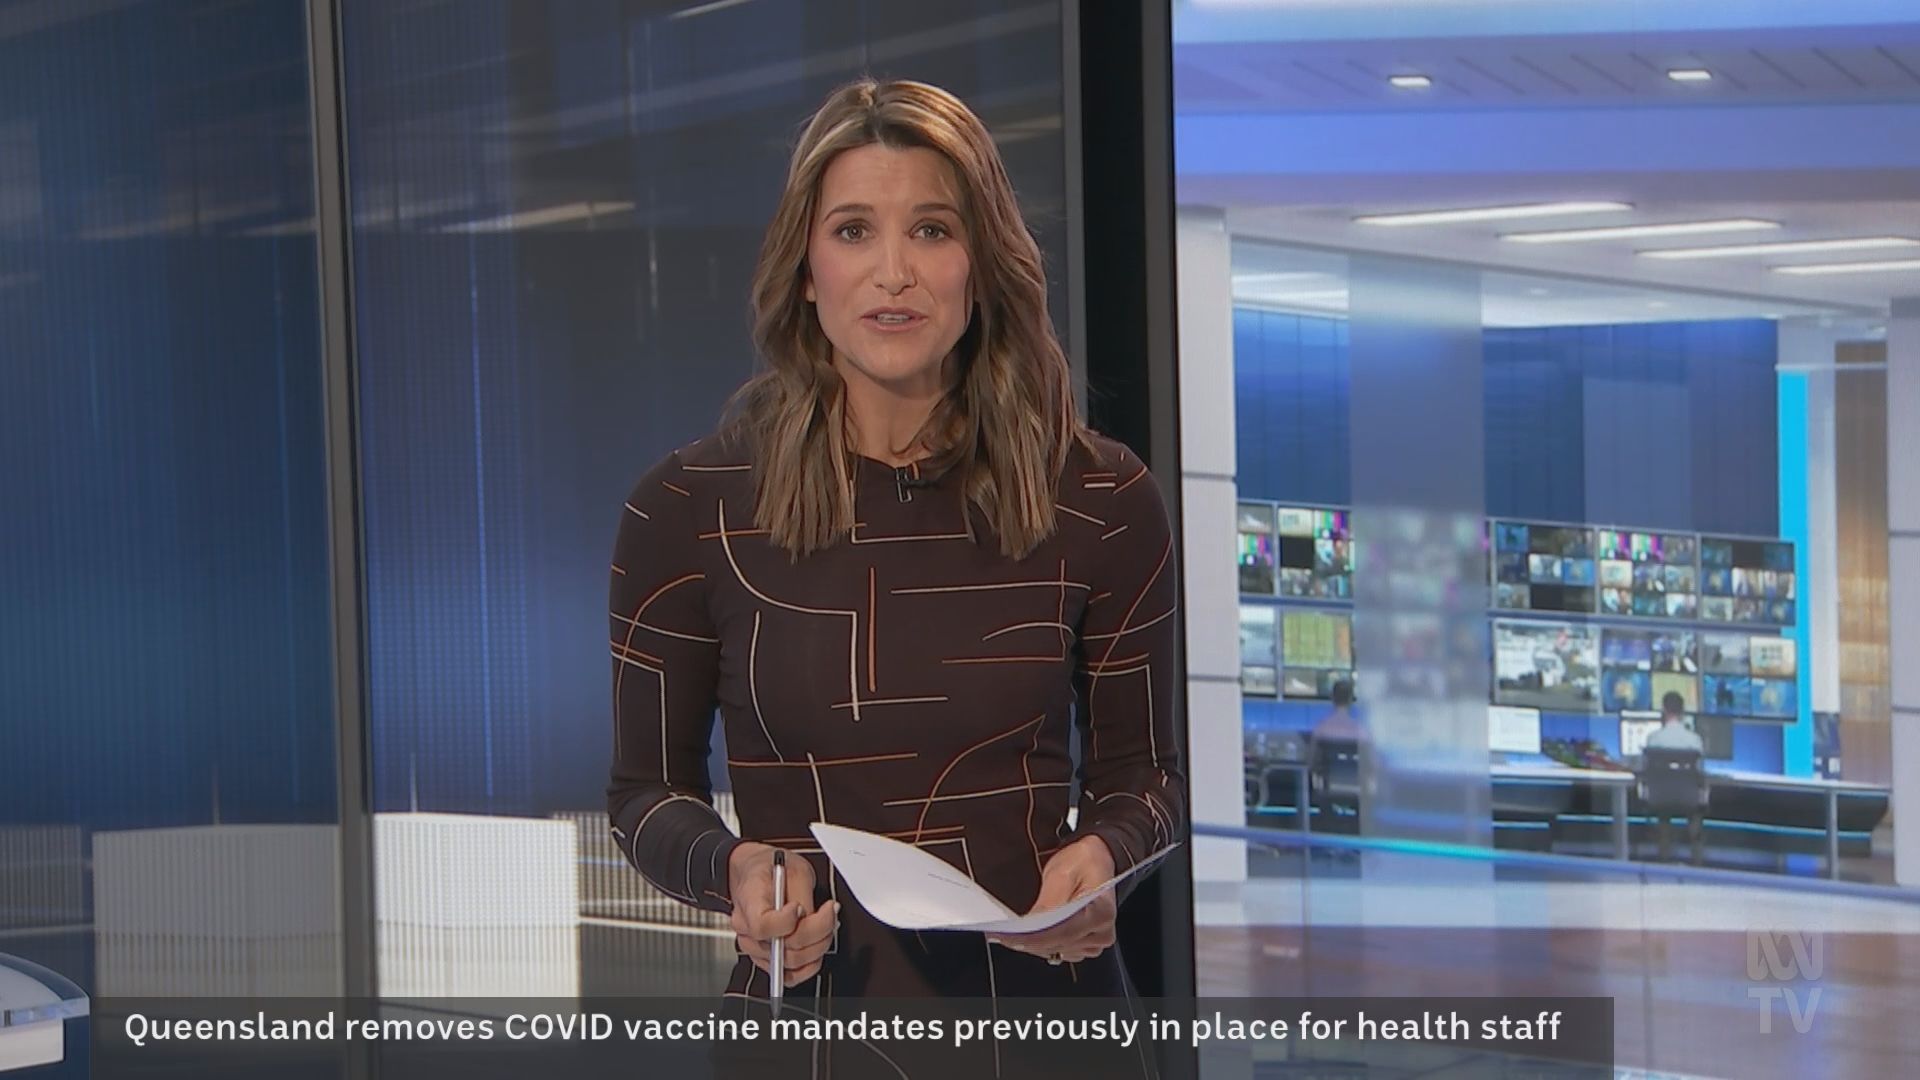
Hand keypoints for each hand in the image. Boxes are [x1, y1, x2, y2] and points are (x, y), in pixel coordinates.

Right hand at [728, 842, 839, 987]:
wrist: (756, 872)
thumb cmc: (772, 868)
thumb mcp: (794, 868)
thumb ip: (803, 897)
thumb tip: (813, 919)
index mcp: (748, 900)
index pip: (763, 926)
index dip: (788, 922)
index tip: (801, 907)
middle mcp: (746, 929)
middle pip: (782, 948)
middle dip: (816, 932)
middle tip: (830, 913)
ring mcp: (754, 947)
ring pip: (789, 963)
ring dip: (817, 947)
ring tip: (827, 926)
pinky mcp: (765, 958)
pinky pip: (789, 976)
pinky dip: (808, 966)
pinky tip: (817, 948)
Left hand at [987, 835, 1116, 964]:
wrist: (1096, 860)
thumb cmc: (1082, 862)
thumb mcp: (1062, 873)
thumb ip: (1048, 902)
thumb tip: (1031, 925)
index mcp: (1101, 912)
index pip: (1061, 932)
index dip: (1032, 937)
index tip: (1008, 935)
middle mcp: (1101, 933)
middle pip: (1056, 945)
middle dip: (1026, 940)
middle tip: (999, 933)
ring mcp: (1094, 942)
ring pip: (1055, 951)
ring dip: (1032, 943)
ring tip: (1009, 932)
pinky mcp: (1085, 946)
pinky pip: (1058, 951)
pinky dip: (1040, 944)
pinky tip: (1027, 934)